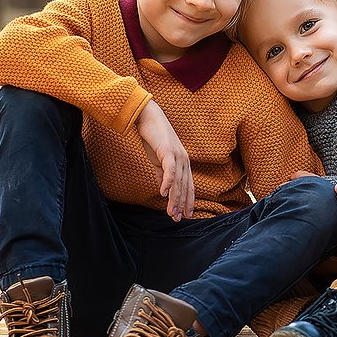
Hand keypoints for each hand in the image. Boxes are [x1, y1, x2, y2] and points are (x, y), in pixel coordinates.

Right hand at [137, 100, 194, 220]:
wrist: (148, 116)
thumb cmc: (153, 137)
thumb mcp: (158, 159)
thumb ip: (162, 174)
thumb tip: (164, 190)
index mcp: (183, 162)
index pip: (188, 185)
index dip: (187, 201)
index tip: (185, 215)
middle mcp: (184, 159)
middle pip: (185, 186)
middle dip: (182, 204)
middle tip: (178, 219)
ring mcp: (177, 155)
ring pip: (178, 181)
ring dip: (175, 199)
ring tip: (171, 213)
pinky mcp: (168, 151)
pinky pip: (169, 170)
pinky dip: (167, 182)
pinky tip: (163, 194)